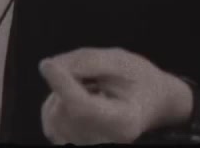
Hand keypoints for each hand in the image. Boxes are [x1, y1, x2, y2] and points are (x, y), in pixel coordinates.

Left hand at [38, 48, 188, 144]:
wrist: (152, 102)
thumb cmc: (139, 79)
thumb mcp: (121, 61)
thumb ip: (88, 61)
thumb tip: (51, 66)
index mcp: (124, 122)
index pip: (83, 107)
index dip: (62, 84)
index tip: (47, 64)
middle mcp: (106, 142)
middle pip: (66, 109)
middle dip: (67, 83)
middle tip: (91, 74)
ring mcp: (89, 147)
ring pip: (53, 114)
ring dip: (61, 93)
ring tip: (90, 88)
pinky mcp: (73, 146)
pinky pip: (50, 121)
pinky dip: (57, 104)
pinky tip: (79, 98)